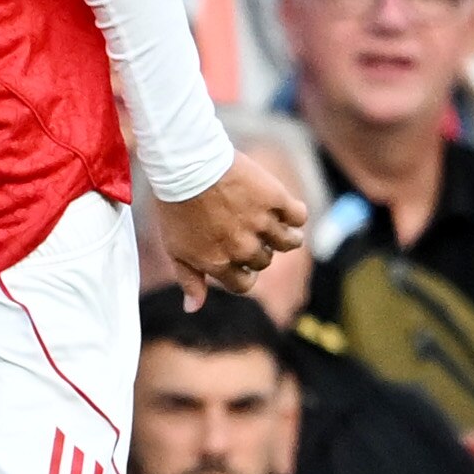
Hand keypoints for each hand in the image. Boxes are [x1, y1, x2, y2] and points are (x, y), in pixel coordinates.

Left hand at [159, 155, 306, 308]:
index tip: (238, 258)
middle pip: (264, 261)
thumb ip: (189, 279)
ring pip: (290, 242)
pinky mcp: (275, 199)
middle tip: (247, 230)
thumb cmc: (176, 206)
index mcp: (219, 264)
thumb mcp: (175, 248)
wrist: (186, 164)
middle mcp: (244, 249)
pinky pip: (299, 215)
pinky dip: (296, 214)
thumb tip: (193, 309)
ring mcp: (261, 224)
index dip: (242, 272)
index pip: (244, 284)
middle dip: (258, 249)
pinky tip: (284, 207)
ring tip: (279, 225)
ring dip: (287, 236)